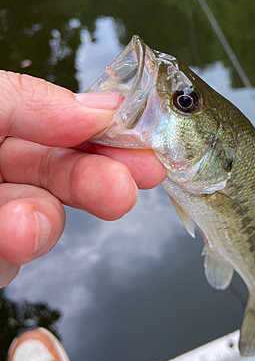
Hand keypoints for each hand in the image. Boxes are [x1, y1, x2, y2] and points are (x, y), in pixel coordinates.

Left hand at [0, 71, 165, 286]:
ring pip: (39, 221)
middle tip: (123, 191)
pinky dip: (14, 254)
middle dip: (94, 179)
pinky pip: (12, 261)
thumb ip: (23, 99)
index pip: (52, 122)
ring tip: (23, 231)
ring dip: (42, 224)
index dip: (96, 129)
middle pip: (54, 172)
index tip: (137, 136)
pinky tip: (11, 244)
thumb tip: (98, 109)